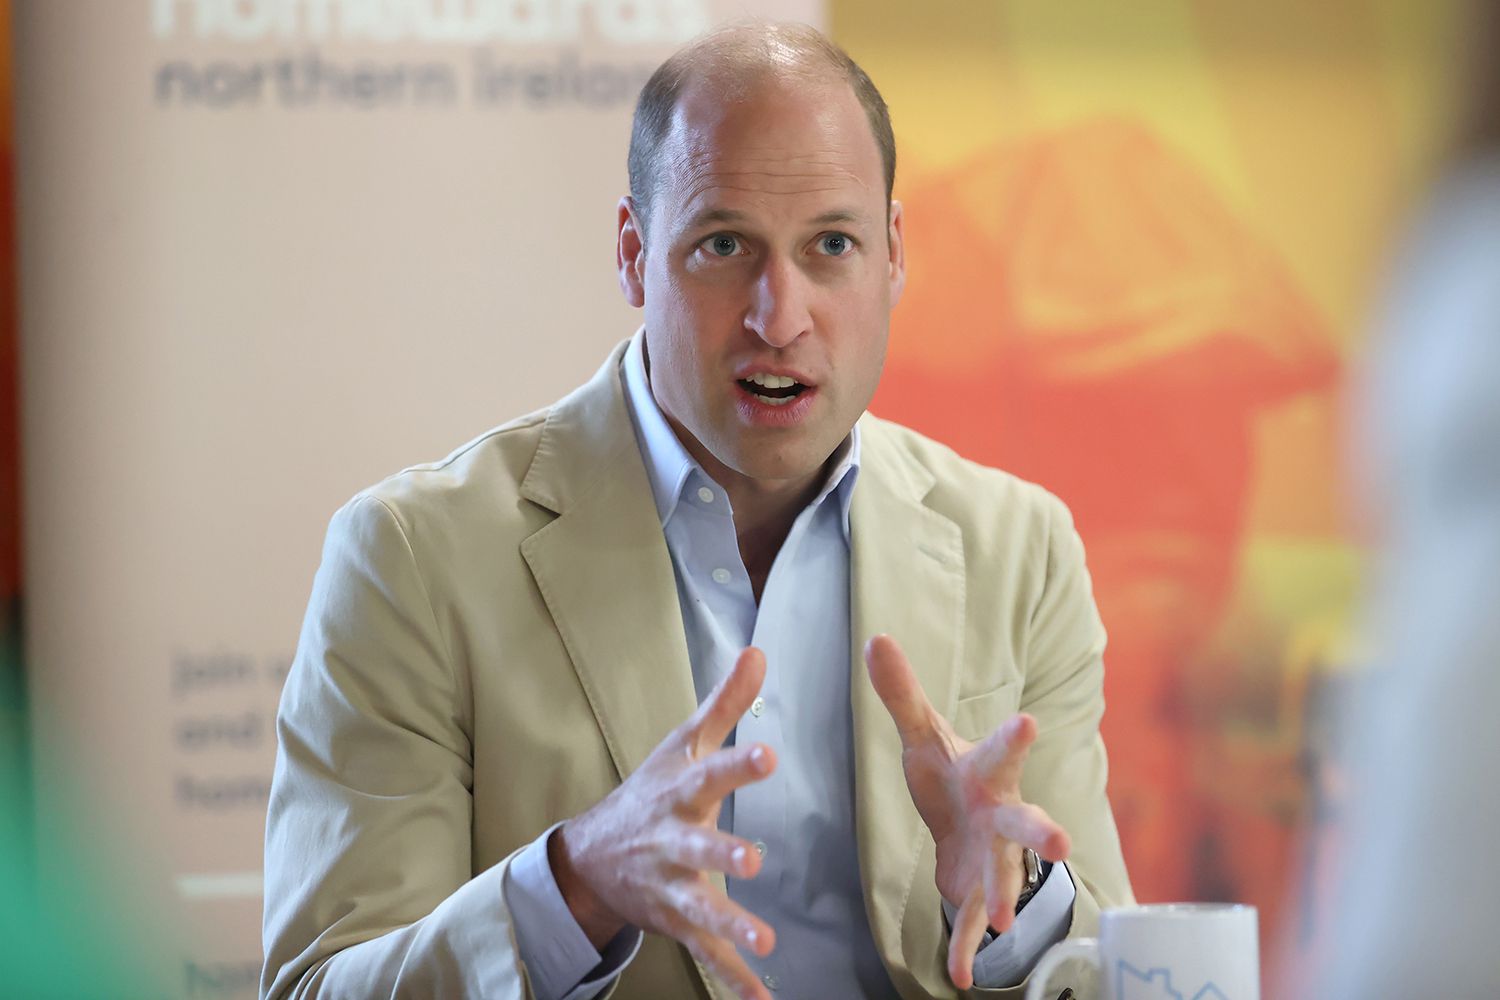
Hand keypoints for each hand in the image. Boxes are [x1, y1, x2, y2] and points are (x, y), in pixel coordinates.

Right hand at [553, 647, 778, 999]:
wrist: (590, 857)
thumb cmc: (650, 791)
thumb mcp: (683, 744)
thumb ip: (726, 704)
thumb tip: (759, 653)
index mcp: (679, 794)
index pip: (710, 774)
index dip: (738, 765)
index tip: (768, 755)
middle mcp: (672, 841)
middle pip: (698, 847)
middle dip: (722, 855)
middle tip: (752, 862)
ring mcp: (672, 886)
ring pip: (701, 907)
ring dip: (730, 925)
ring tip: (763, 942)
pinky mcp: (678, 923)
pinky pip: (707, 954)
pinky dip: (733, 980)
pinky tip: (763, 999)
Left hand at [865, 634, 1070, 990]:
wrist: (965, 820)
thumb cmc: (949, 770)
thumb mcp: (920, 734)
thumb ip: (901, 692)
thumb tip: (875, 637)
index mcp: (986, 770)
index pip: (1000, 751)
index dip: (1013, 738)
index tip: (1027, 722)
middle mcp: (1000, 813)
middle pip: (1025, 821)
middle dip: (1042, 832)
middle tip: (1063, 843)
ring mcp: (993, 855)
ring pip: (1006, 876)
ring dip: (1006, 896)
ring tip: (1006, 921)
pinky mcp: (976, 888)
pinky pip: (972, 920)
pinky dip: (965, 947)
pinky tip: (959, 974)